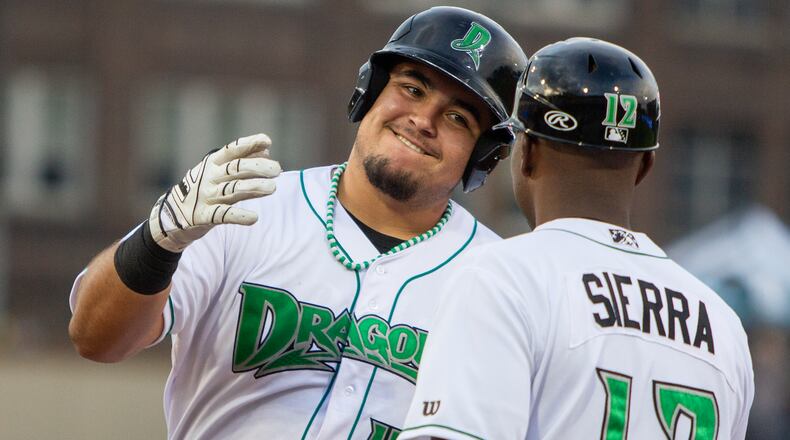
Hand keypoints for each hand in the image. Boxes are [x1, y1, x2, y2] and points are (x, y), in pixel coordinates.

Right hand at [148, 133, 280, 251]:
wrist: (173, 213)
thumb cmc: (205, 188)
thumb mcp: (219, 172)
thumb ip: (242, 163)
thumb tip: (266, 153)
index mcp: (213, 163)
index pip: (232, 150)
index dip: (249, 144)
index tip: (267, 141)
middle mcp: (209, 177)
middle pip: (236, 169)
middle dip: (258, 167)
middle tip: (277, 170)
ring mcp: (206, 196)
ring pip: (233, 190)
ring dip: (254, 188)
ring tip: (272, 188)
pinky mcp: (203, 216)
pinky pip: (223, 215)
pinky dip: (239, 216)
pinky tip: (254, 218)